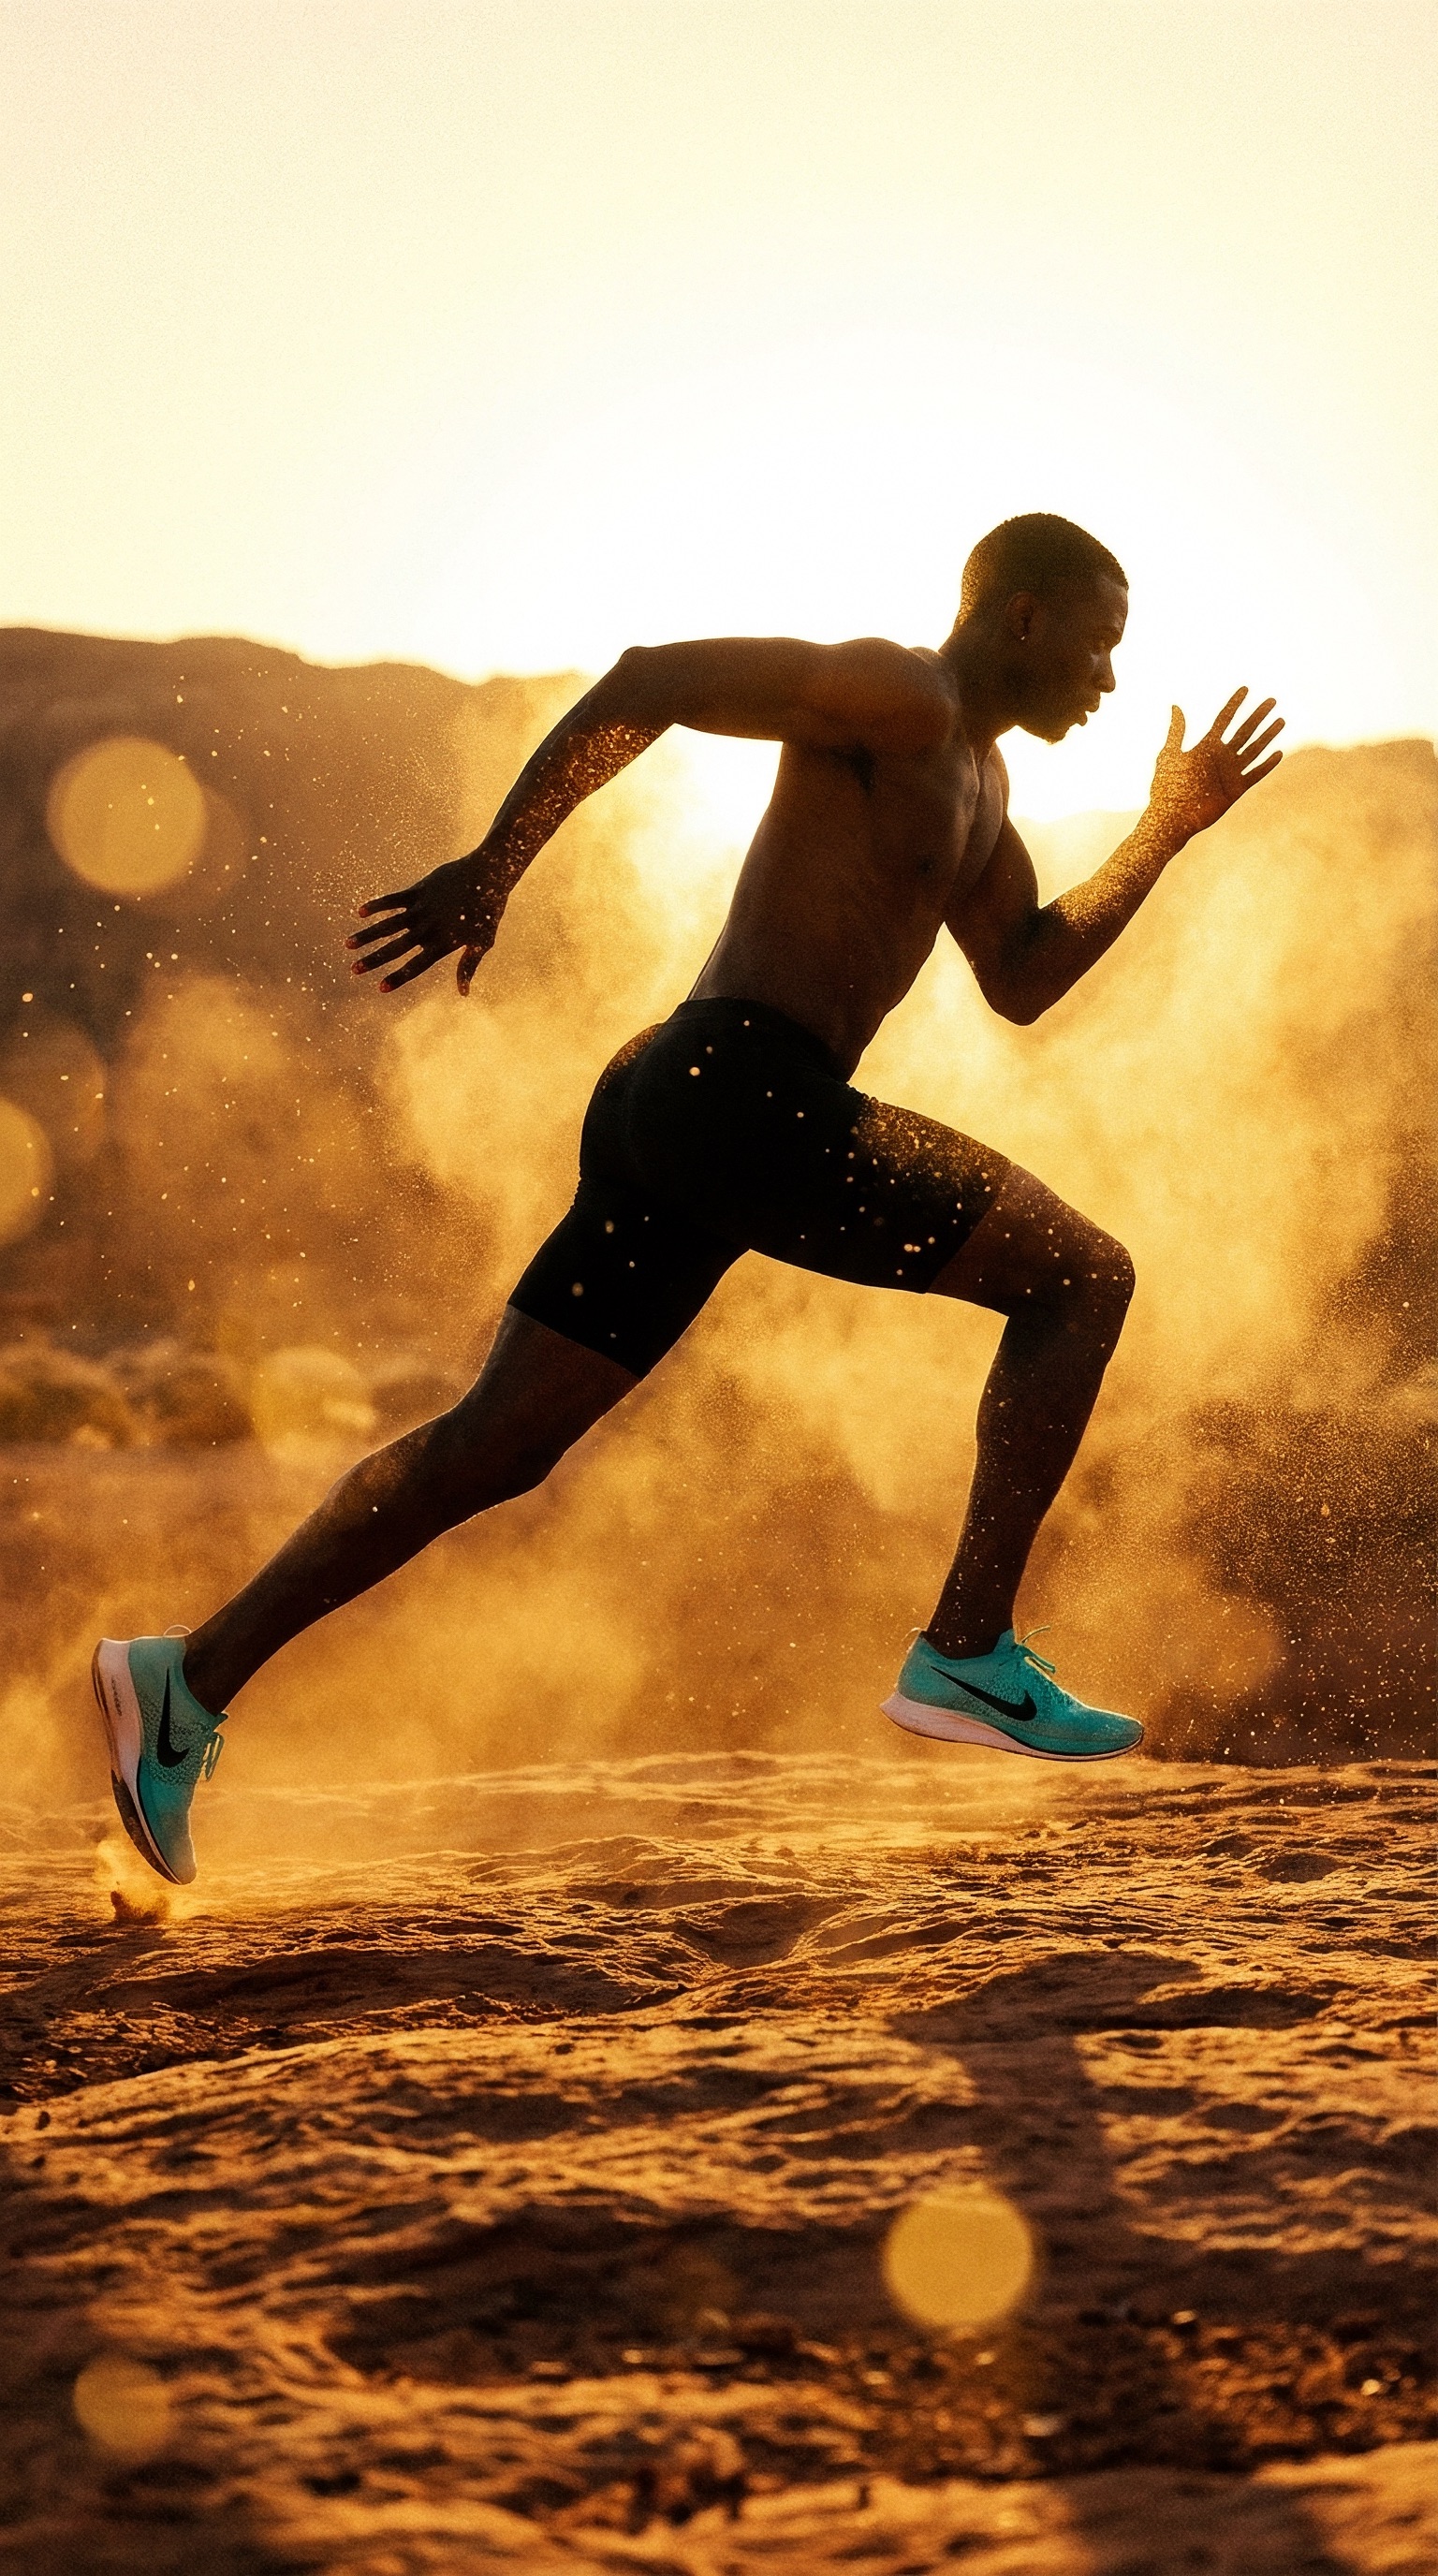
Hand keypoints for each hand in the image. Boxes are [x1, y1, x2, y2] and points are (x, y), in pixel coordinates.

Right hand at [346, 852, 506, 995]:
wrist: (487, 873)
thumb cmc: (488, 911)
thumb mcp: (484, 941)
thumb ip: (469, 966)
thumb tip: (463, 993)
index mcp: (443, 943)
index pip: (416, 966)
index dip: (398, 977)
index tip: (380, 988)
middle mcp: (429, 927)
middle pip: (396, 948)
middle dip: (374, 960)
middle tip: (354, 970)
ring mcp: (421, 908)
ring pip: (388, 925)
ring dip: (367, 935)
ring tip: (348, 945)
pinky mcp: (419, 890)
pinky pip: (393, 899)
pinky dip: (377, 905)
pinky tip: (360, 912)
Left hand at [1149, 689, 1283, 840]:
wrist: (1172, 818)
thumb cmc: (1166, 788)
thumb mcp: (1169, 755)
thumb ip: (1177, 731)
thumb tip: (1176, 706)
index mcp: (1206, 747)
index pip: (1224, 719)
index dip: (1234, 704)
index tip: (1245, 688)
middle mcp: (1221, 758)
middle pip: (1244, 731)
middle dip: (1258, 716)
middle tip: (1272, 700)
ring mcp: (1229, 773)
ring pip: (1253, 750)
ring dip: (1267, 736)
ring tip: (1280, 721)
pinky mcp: (1235, 790)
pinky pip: (1254, 775)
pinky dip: (1266, 765)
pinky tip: (1278, 753)